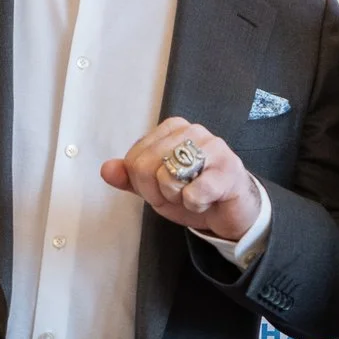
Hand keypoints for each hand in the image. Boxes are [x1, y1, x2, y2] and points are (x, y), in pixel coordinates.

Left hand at [102, 118, 261, 242]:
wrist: (231, 209)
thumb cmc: (194, 192)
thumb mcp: (155, 188)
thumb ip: (129, 177)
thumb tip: (107, 169)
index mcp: (171, 129)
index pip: (133, 160)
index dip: (143, 185)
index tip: (163, 188)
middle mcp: (191, 130)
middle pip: (145, 167)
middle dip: (157, 193)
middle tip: (179, 194)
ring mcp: (213, 146)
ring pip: (168, 178)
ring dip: (178, 198)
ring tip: (195, 194)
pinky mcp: (229, 168)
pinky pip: (194, 193)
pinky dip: (196, 205)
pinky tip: (209, 199)